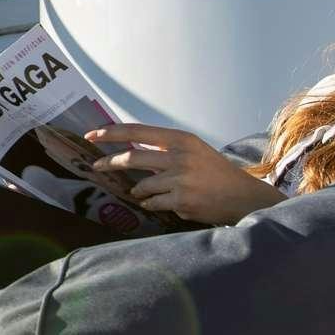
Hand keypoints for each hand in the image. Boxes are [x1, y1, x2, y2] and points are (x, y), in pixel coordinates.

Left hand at [85, 123, 285, 226]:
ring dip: (138, 190)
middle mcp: (180, 157)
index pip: (137, 131)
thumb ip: (165, 149)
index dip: (111, 133)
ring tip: (144, 191)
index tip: (92, 135)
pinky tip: (158, 202)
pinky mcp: (181, 201)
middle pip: (132, 158)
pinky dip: (150, 203)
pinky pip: (152, 202)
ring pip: (141, 185)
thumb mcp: (193, 150)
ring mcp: (180, 180)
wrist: (243, 196)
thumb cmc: (215, 172)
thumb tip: (130, 150)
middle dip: (109, 163)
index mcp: (181, 140)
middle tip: (96, 166)